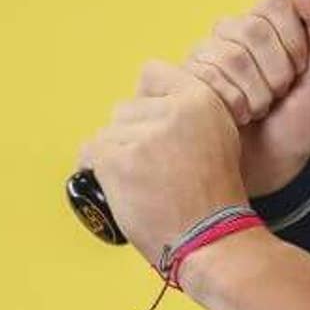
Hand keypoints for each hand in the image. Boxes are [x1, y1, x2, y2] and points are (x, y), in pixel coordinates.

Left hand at [76, 60, 247, 267]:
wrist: (209, 237)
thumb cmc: (214, 196)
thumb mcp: (220, 136)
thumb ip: (188, 112)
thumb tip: (147, 99)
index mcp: (200, 100)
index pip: (152, 73)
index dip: (148, 99)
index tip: (154, 126)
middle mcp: (172, 110)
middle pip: (125, 108)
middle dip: (132, 135)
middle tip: (155, 168)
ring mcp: (143, 136)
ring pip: (107, 133)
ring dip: (116, 156)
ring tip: (143, 183)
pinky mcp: (117, 161)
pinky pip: (90, 153)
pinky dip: (98, 170)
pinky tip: (121, 187)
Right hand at [172, 0, 309, 196]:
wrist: (273, 169)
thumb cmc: (298, 124)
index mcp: (268, 25)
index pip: (276, 1)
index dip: (293, 39)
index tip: (300, 68)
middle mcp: (233, 35)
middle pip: (250, 27)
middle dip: (275, 72)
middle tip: (278, 95)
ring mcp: (205, 57)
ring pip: (227, 55)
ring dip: (253, 93)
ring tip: (257, 110)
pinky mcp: (184, 81)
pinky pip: (200, 77)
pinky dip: (229, 105)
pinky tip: (234, 117)